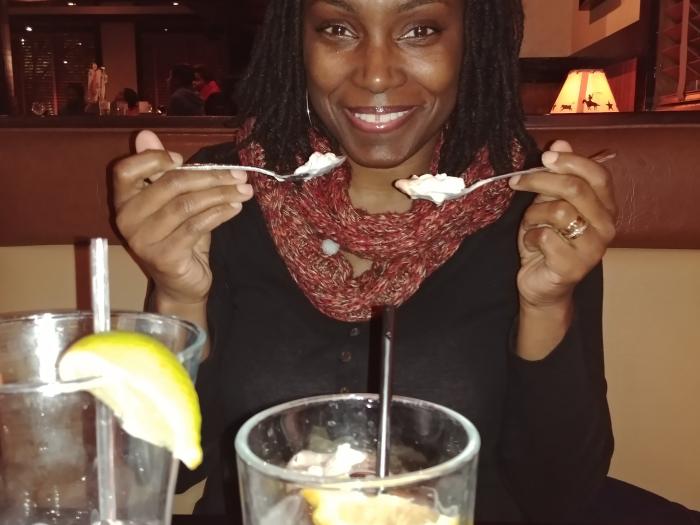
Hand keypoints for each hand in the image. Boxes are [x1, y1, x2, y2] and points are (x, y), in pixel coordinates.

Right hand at [113, 130, 252, 305]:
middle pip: (169, 185)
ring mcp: (144, 240)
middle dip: (210, 176)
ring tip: (244, 190)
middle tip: (239, 175)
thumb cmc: (178, 237)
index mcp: (123, 201)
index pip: (125, 170)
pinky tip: (235, 207)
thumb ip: (162, 171)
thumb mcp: (171, 202)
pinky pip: (196, 226)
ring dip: (220, 194)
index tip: (184, 159)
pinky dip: (220, 213)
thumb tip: (146, 133)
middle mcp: (127, 220)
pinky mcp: (165, 257)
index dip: (154, 159)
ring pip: (186, 205)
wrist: (181, 284)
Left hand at [509, 140, 616, 309]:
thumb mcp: (549, 204)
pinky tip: (532, 245)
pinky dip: (530, 237)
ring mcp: (593, 249)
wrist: (542, 286)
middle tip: (517, 182)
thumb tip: (560, 142)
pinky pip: (544, 237)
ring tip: (531, 225)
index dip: (571, 160)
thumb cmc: (547, 243)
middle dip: (540, 180)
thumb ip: (557, 176)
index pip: (598, 175)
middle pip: (575, 189)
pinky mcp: (573, 267)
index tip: (546, 155)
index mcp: (605, 208)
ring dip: (533, 215)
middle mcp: (606, 227)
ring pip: (558, 212)